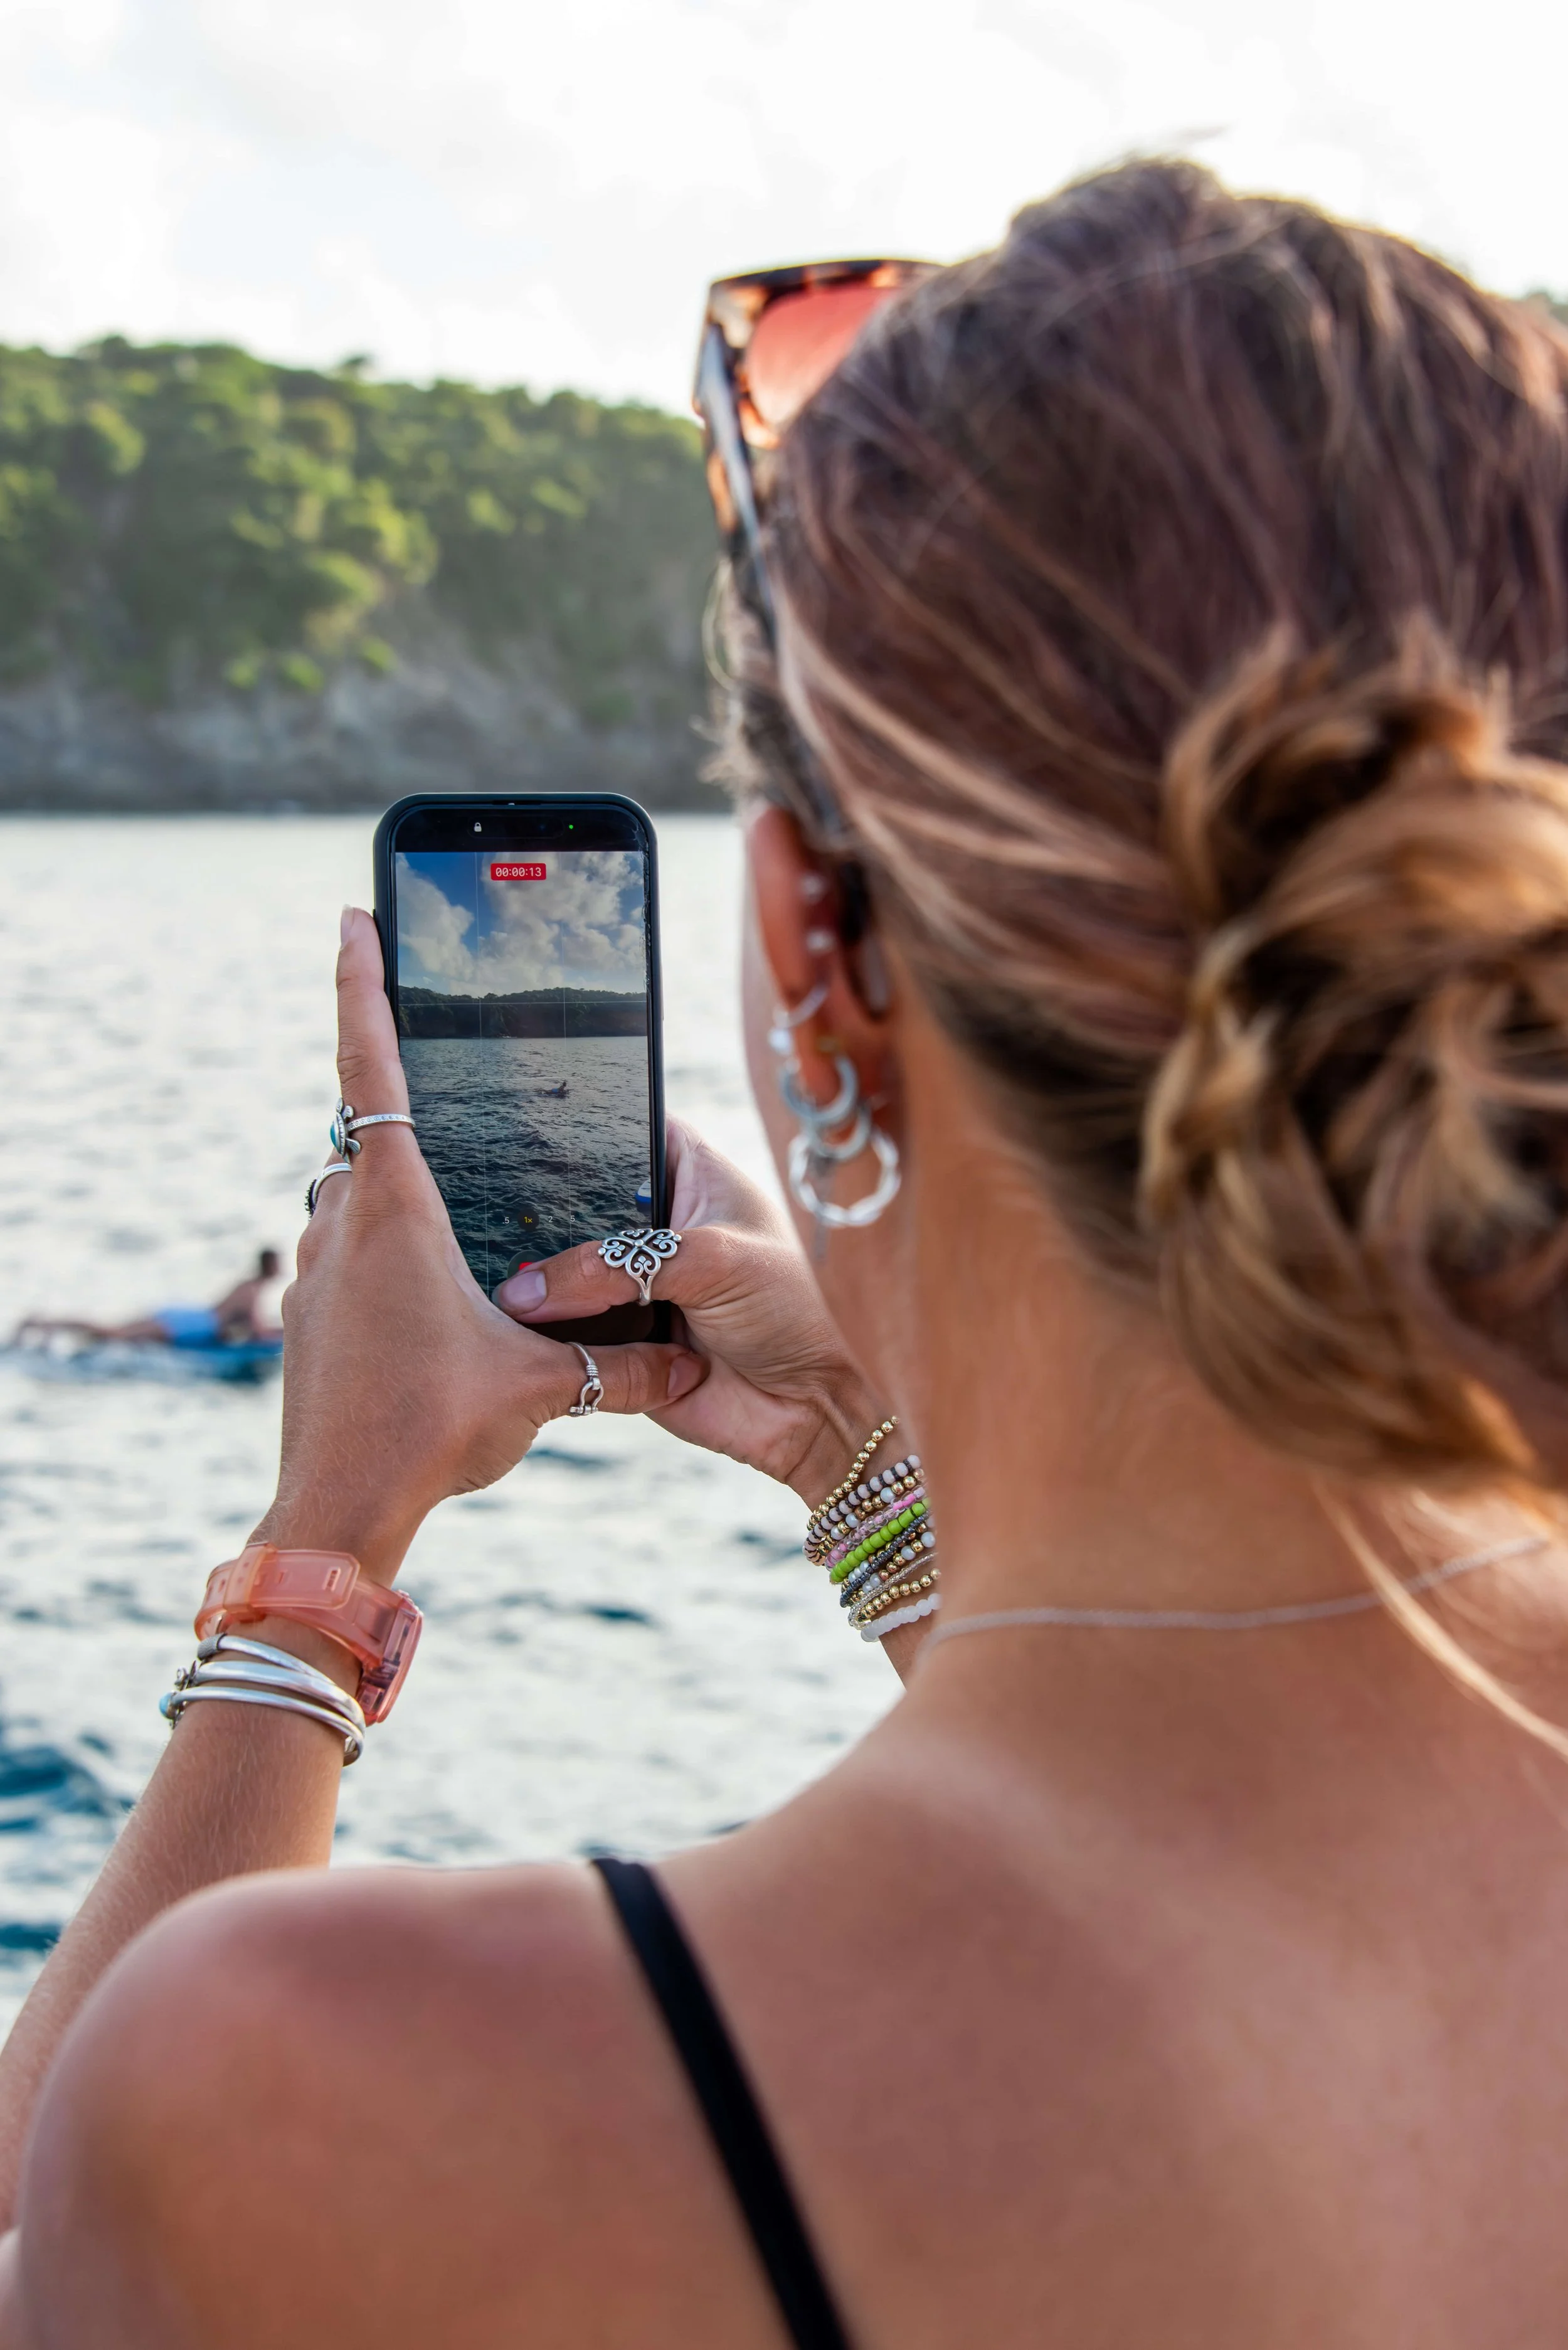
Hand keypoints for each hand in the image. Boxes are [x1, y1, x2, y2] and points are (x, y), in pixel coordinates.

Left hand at [251, 911, 706, 1580]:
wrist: (335, 1510)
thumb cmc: (431, 1430)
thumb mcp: (545, 1386)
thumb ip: (623, 1363)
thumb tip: (689, 1368)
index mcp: (397, 1208)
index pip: (373, 1069)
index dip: (364, 987)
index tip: (355, 920)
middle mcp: (343, 1222)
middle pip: (365, 1131)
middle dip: (406, 1104)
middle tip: (448, 1080)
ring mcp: (315, 1271)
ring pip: (353, 1196)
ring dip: (398, 1190)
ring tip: (461, 1209)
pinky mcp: (309, 1316)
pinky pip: (345, 1251)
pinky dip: (385, 1248)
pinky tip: (434, 1295)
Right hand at [494, 1119, 887, 1506]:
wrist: (801, 1411)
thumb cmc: (786, 1315)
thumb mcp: (715, 1264)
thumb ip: (625, 1266)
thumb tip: (533, 1290)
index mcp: (693, 1176)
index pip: (628, 1128)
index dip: (583, 1128)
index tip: (526, 1132)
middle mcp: (656, 1224)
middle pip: (580, 1200)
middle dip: (544, 1211)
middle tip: (495, 1214)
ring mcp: (631, 1280)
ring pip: (565, 1266)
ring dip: (540, 1276)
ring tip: (499, 1274)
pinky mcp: (614, 1333)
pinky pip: (565, 1325)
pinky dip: (546, 1326)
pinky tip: (514, 1320)